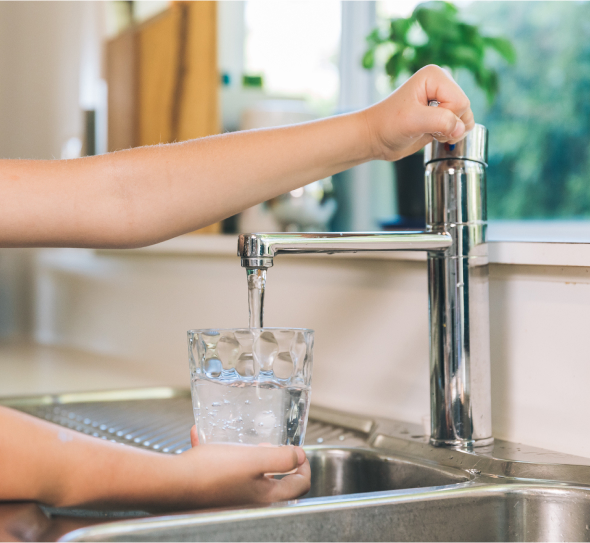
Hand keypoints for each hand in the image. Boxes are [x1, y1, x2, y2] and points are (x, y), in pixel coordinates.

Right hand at [161, 427, 310, 509]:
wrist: (171, 485)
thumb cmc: (212, 473)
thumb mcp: (254, 460)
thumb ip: (281, 458)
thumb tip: (299, 456)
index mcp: (265, 495)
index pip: (298, 486)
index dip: (304, 467)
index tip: (299, 452)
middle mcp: (249, 500)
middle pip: (274, 481)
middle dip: (274, 460)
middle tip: (269, 446)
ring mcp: (230, 497)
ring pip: (245, 474)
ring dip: (243, 455)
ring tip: (237, 442)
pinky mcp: (210, 491)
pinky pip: (217, 469)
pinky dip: (213, 453)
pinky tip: (200, 437)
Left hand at [363, 64, 474, 161]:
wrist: (376, 138)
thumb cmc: (388, 125)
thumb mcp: (413, 121)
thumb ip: (440, 121)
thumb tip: (461, 128)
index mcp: (435, 76)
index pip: (459, 102)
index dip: (445, 118)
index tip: (423, 122)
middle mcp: (441, 84)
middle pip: (464, 110)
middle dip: (449, 125)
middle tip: (425, 128)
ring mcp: (442, 99)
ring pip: (465, 119)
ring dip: (451, 132)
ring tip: (428, 131)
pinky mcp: (442, 114)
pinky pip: (460, 126)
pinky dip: (450, 135)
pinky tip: (433, 134)